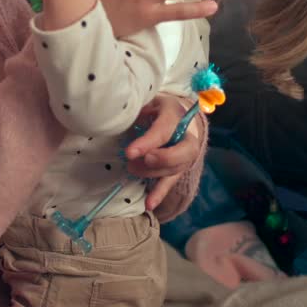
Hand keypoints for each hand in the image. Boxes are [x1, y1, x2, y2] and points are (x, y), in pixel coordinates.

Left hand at [124, 93, 202, 210]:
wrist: (174, 113)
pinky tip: (149, 204)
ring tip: (131, 169)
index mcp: (175, 114)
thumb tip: (120, 121)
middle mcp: (187, 135)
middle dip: (160, 160)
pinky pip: (171, 182)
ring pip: (175, 169)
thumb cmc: (154, 106)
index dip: (147, 143)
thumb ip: (137, 111)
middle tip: (136, 162)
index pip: (164, 131)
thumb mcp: (146, 101)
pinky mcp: (179, 168)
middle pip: (182, 153)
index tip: (129, 153)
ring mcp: (186, 154)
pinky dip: (159, 194)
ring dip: (152, 173)